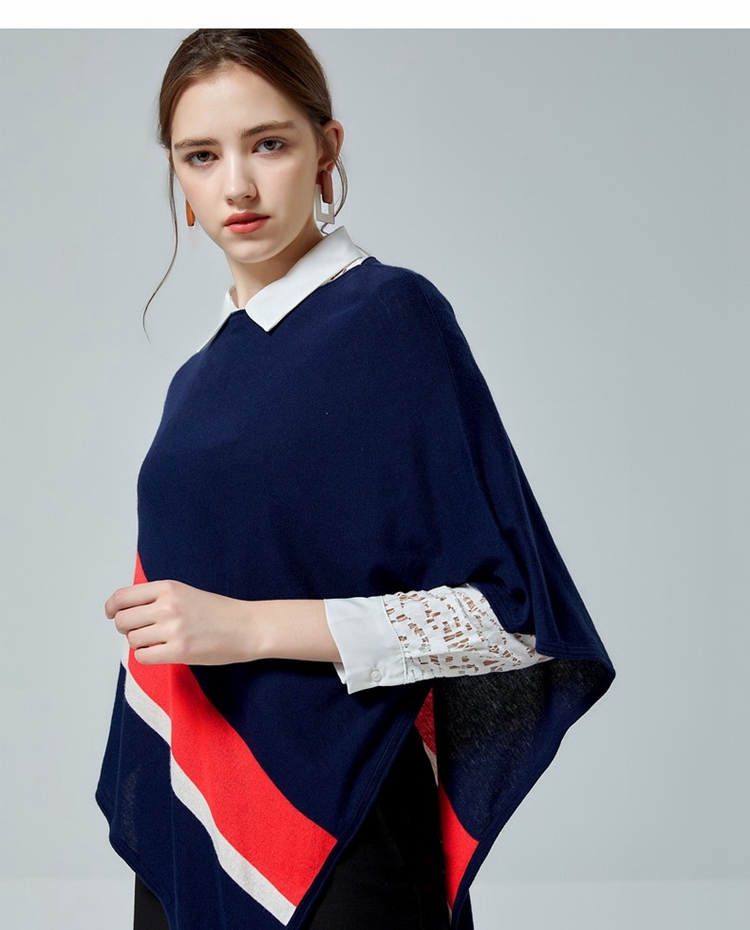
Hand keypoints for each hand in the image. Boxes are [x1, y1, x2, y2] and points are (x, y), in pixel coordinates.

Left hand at [104, 580, 260, 665]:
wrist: (246, 627)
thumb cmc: (218, 612)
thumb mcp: (185, 593)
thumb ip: (157, 598)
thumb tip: (125, 612)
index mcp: (168, 588)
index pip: (122, 596)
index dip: (111, 608)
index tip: (111, 614)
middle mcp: (167, 606)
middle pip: (122, 620)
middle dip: (126, 628)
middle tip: (141, 630)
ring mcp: (173, 629)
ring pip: (132, 639)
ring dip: (141, 643)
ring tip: (160, 640)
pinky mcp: (179, 651)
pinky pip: (143, 657)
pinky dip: (148, 656)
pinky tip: (163, 651)